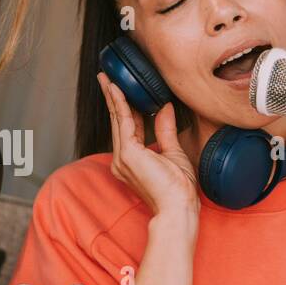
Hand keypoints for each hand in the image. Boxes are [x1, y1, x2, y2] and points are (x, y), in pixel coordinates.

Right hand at [97, 72, 198, 219]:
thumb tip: (164, 108)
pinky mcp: (128, 154)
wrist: (178, 207)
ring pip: (117, 119)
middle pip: (117, 120)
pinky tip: (118, 90)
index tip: (124, 89)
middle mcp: (123, 159)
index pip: (129, 127)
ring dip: (113, 97)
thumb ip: (166, 130)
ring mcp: (123, 157)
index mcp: (133, 159)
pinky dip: (121, 105)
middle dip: (113, 97)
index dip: (127, 106)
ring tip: (108, 78)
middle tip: (106, 77)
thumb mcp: (174, 152)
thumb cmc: (178, 189)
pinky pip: (123, 123)